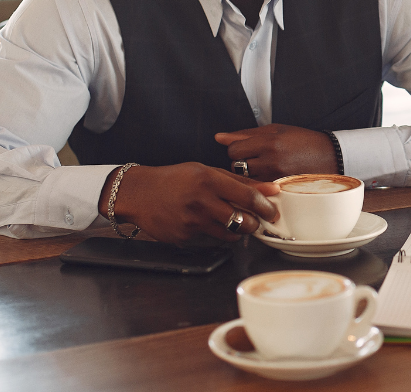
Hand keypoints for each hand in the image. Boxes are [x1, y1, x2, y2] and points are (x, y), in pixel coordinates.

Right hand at [97, 162, 280, 243]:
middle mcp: (201, 201)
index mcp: (208, 180)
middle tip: (256, 220)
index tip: (273, 211)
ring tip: (231, 220)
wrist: (138, 194)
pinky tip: (204, 222)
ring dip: (237, 230)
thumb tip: (268, 188)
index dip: (266, 207)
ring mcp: (192, 222)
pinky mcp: (184, 237)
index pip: (248, 197)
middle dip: (255, 224)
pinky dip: (214, 233)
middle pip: (243, 221)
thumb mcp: (205, 171)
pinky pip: (210, 239)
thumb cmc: (173, 179)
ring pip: (230, 235)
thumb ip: (238, 181)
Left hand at [214, 124, 337, 180]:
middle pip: (236, 166)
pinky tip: (269, 179)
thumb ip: (246, 134)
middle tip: (254, 160)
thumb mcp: (276, 130)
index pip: (234, 149)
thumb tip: (219, 137)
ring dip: (249, 176)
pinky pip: (259, 190)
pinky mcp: (281, 189)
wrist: (331, 156)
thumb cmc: (303, 141)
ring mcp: (276, 177)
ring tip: (263, 170)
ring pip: (246, 180)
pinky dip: (260, 186)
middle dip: (241, 163)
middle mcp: (271, 160)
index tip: (245, 149)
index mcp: (269, 142)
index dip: (237, 149)